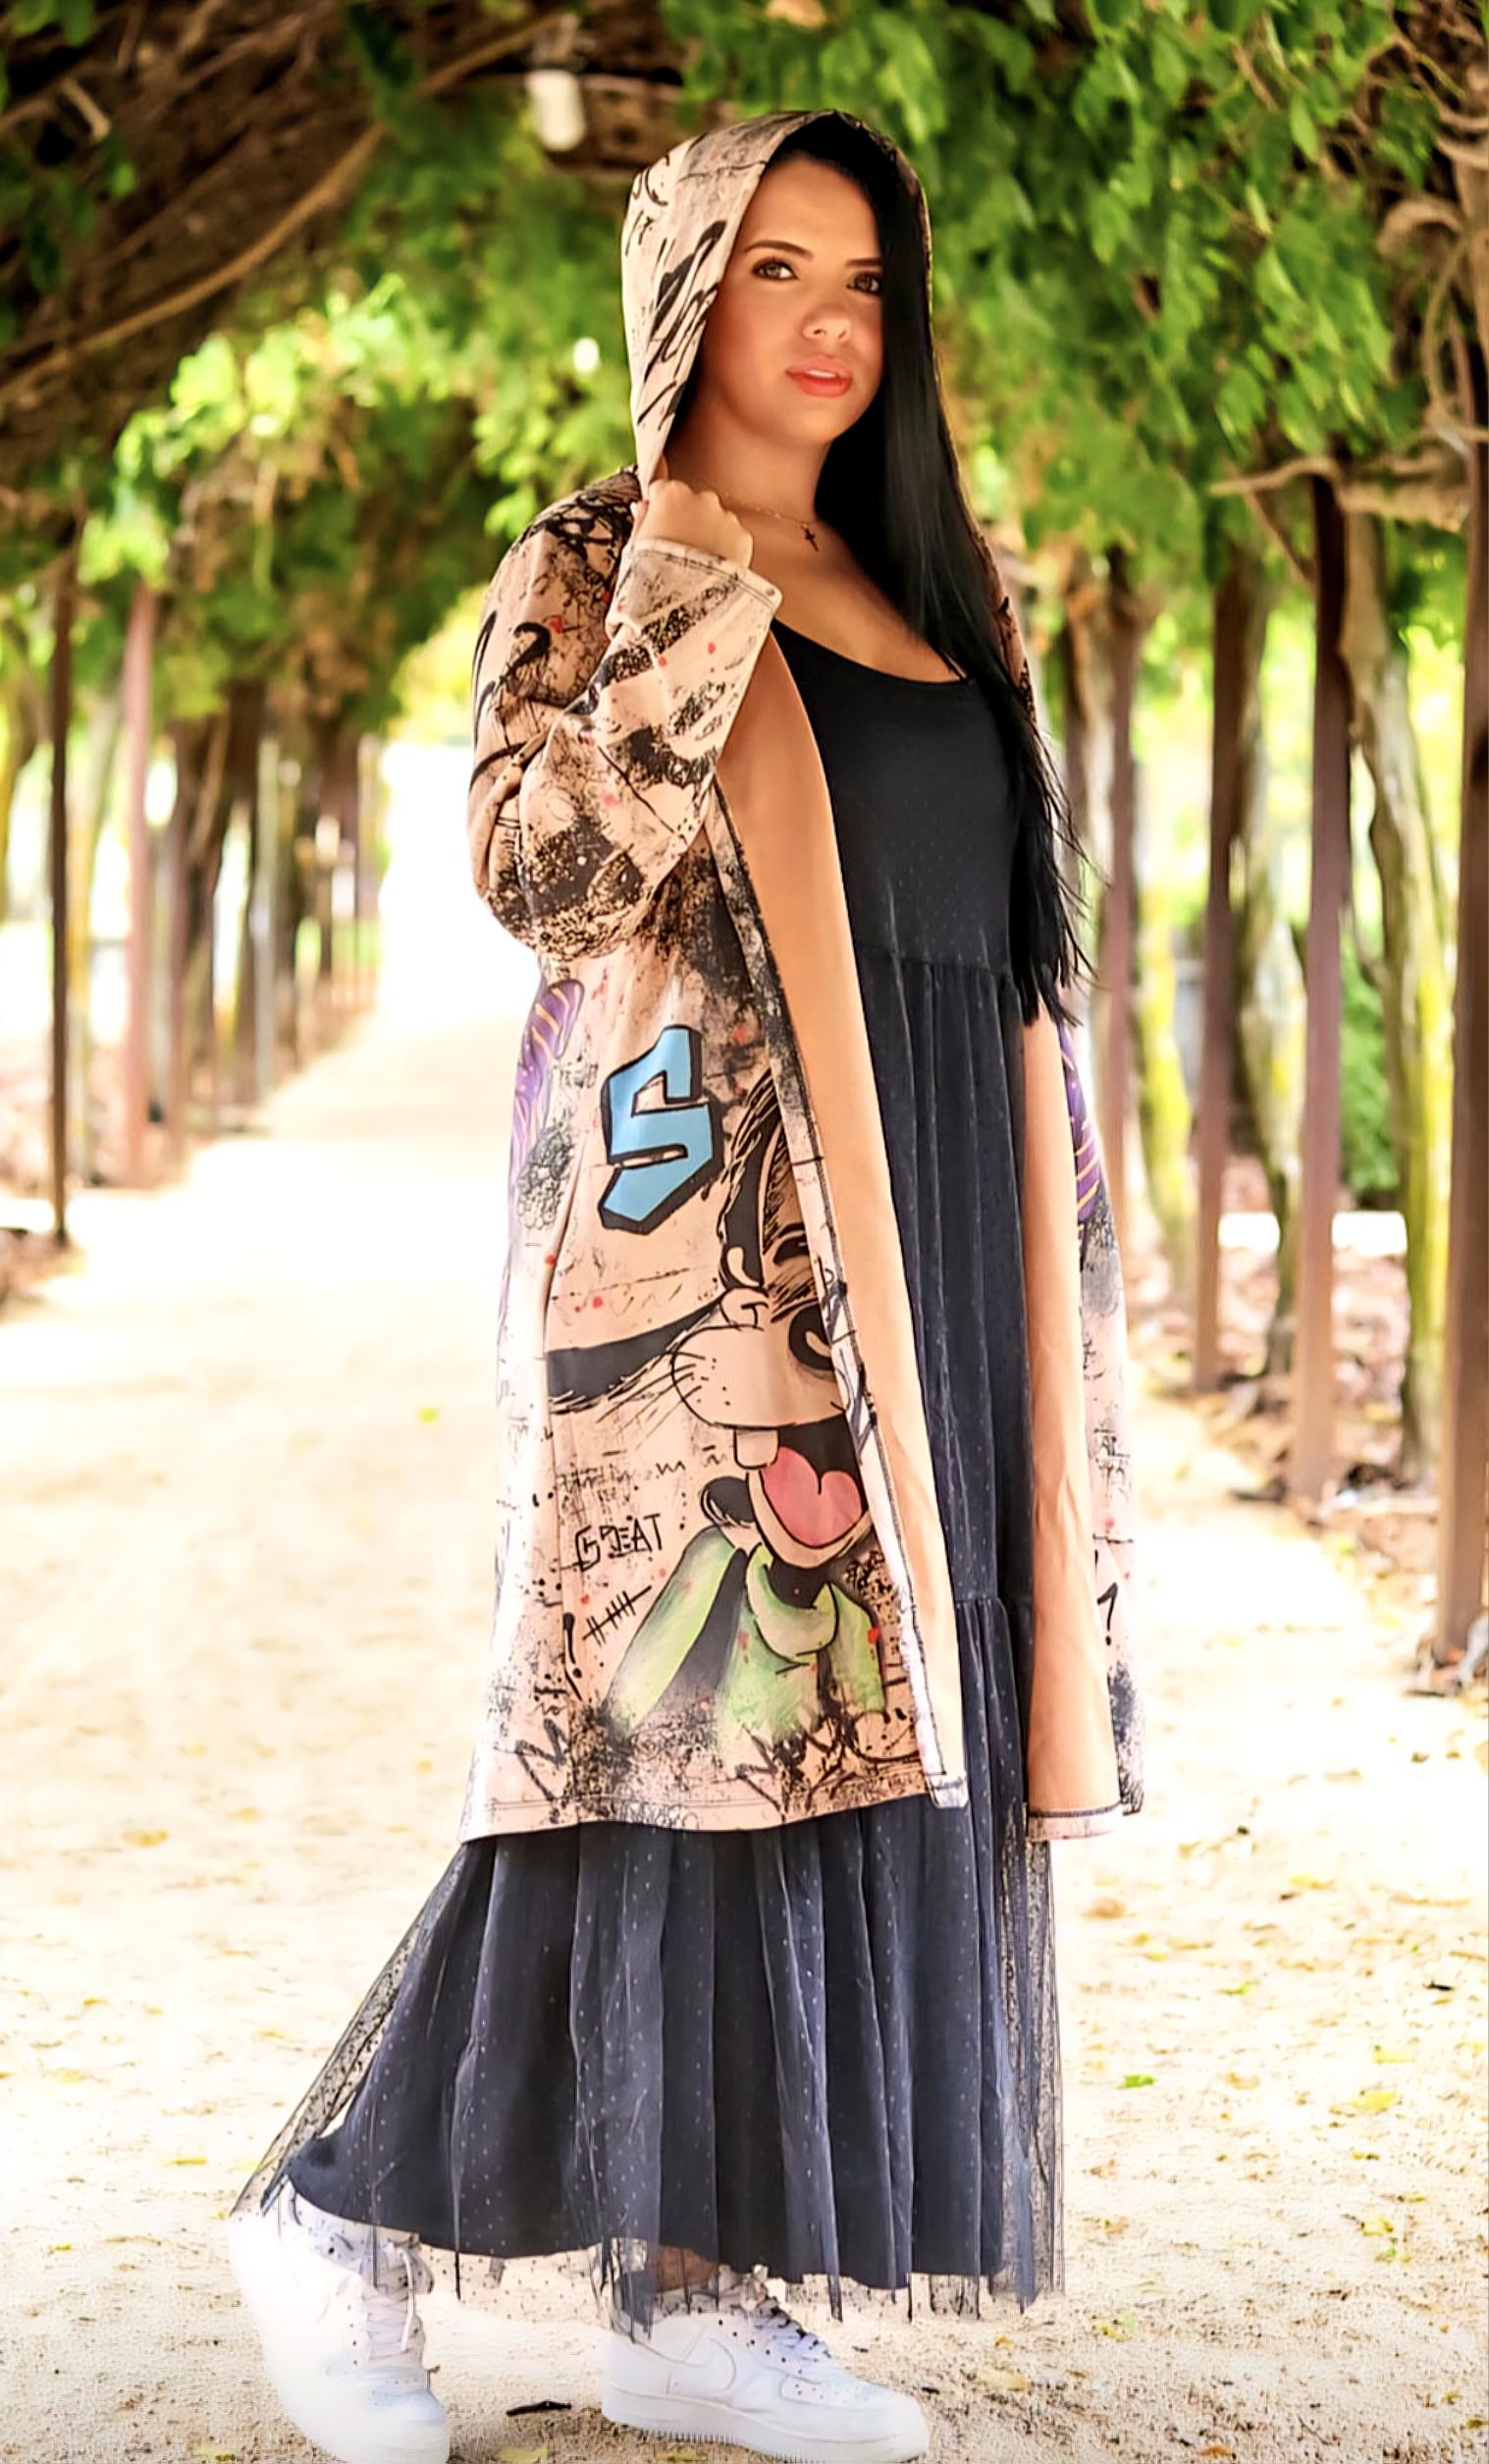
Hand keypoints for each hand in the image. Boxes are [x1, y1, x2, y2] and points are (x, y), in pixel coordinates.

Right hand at [634, 475, 755, 571]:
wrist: (685, 607)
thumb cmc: (654, 578)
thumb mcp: (636, 548)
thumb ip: (641, 520)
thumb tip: (643, 507)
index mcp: (669, 495)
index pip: (661, 491)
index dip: (658, 510)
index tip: (658, 526)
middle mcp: (701, 498)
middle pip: (691, 502)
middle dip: (687, 520)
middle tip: (678, 551)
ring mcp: (725, 516)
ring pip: (715, 519)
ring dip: (708, 535)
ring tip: (697, 564)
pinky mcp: (742, 537)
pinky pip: (733, 539)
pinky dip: (726, 550)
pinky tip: (712, 570)